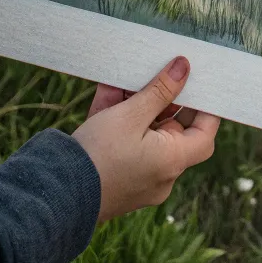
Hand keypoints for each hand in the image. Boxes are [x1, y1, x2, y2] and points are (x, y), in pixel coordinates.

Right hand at [73, 57, 220, 222]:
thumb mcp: (131, 115)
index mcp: (173, 160)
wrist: (57, 196)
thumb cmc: (99, 155)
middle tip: (152, 73)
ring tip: (119, 80)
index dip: (205, 106)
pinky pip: (127, 145)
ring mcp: (141, 180)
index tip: (197, 82)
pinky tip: (108, 94)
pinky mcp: (120, 180)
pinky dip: (120, 122)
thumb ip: (160, 90)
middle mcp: (162, 175)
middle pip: (171, 129)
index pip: (205, 132)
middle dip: (158, 99)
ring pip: (145, 133)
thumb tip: (184, 67)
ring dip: (134, 106)